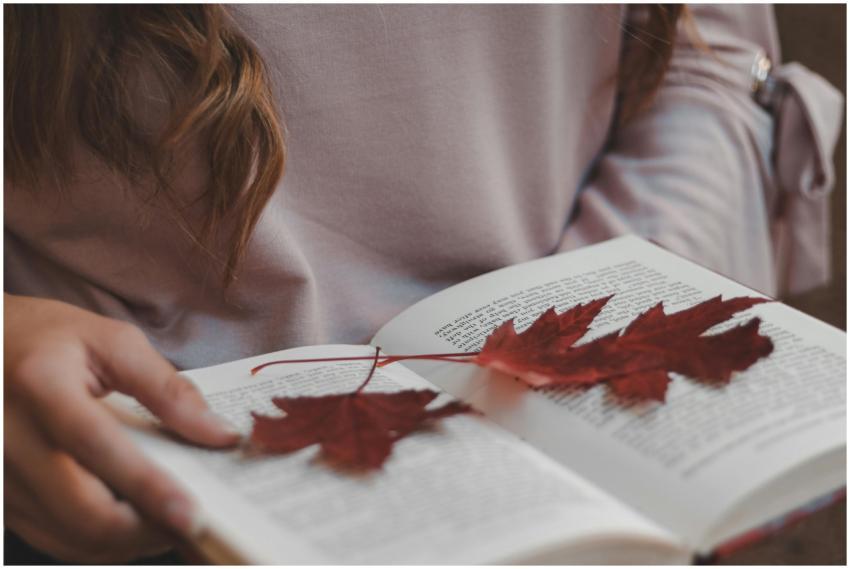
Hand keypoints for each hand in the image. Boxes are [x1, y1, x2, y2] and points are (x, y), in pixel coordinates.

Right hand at [4, 294, 239, 561]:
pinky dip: (99, 541)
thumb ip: (166, 388)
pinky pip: (52, 537)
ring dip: (128, 541)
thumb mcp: (111, 341)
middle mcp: (8, 439)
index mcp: (40, 386)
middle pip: (82, 511)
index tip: (193, 513)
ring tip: (171, 524)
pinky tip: (133, 524)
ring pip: (69, 537)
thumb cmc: (46, 338)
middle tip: (194, 524)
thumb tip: (217, 432)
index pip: (96, 447)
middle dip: (147, 529)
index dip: (148, 487)